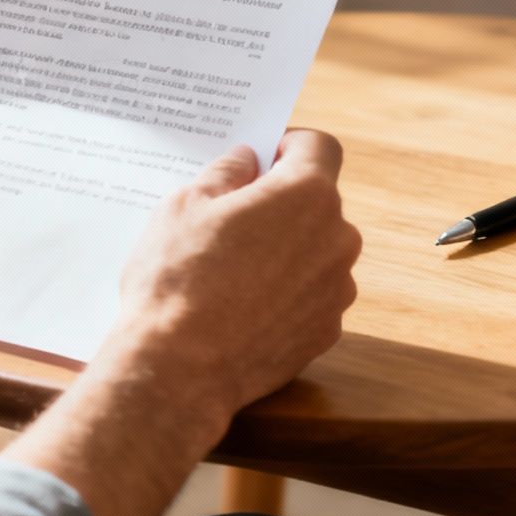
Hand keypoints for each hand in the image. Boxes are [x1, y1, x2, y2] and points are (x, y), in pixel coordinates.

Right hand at [105, 130, 362, 428]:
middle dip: (281, 201)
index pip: (319, 145)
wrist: (181, 371)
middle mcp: (337, 239)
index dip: (289, 144)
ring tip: (232, 269)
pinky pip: (310, 295)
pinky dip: (285, 293)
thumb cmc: (178, 279)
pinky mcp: (326, 332)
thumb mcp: (185, 205)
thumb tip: (246, 161)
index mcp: (307, 195)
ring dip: (286, 249)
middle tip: (232, 215)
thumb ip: (226, 172)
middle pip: (318, 202)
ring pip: (316, 250)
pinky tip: (242, 306)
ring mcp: (336, 290)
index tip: (262, 157)